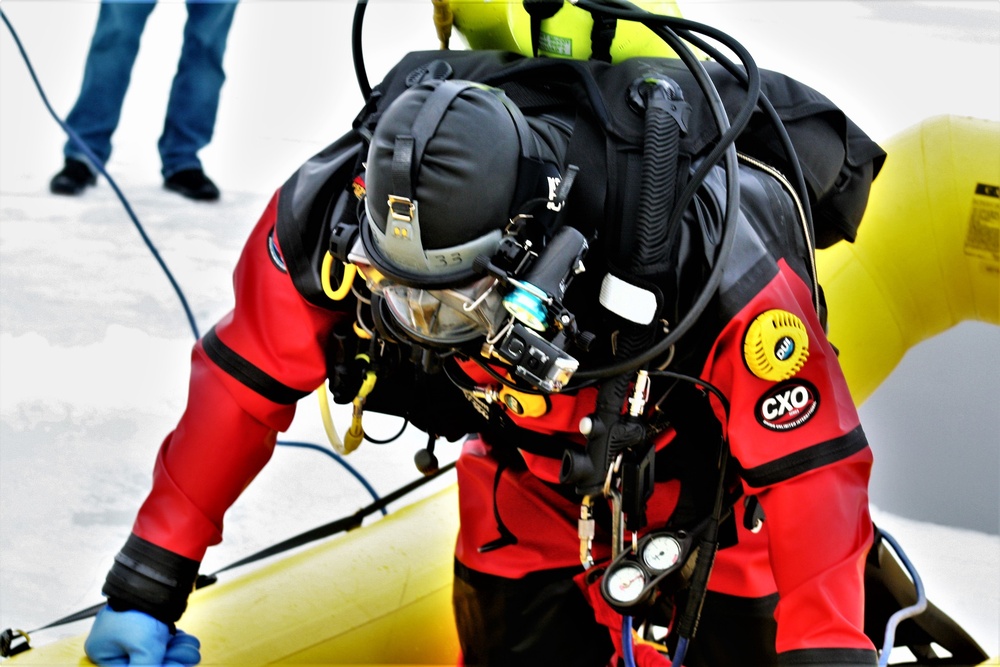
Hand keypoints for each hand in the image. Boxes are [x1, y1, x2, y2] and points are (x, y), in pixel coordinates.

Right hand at [84, 606, 200, 665]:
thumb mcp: (143, 648)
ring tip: (192, 652)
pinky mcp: (145, 621)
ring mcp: (130, 631)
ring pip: (156, 650)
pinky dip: (175, 642)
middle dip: (170, 662)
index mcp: (103, 652)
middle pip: (144, 661)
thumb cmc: (137, 610)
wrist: (150, 578)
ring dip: (176, 653)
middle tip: (188, 661)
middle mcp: (114, 643)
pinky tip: (188, 643)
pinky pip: (161, 638)